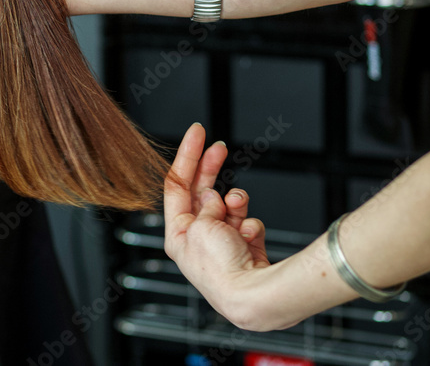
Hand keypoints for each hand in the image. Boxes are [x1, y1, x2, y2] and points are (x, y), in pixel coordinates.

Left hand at [163, 123, 273, 329]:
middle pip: (201, 192)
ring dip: (237, 202)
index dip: (186, 156)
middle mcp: (196, 239)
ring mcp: (221, 244)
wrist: (253, 297)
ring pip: (229, 206)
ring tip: (239, 206)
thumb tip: (212, 197)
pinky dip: (251, 225)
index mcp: (177, 234)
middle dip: (210, 168)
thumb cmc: (220, 269)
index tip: (196, 133)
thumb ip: (205, 204)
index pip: (177, 185)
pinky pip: (248, 224)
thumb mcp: (202, 225)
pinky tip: (251, 236)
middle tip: (218, 147)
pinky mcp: (244, 249)